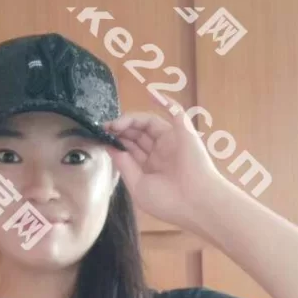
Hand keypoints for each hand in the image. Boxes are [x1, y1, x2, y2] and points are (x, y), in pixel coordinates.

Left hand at [103, 108, 223, 229]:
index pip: (129, 148)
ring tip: (115, 123)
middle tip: (104, 128)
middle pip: (136, 134)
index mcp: (150, 168)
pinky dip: (166, 101)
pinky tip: (152, 93)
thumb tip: (110, 147)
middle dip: (119, 129)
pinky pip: (176, 112)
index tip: (101, 137)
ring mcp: (171, 141)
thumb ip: (124, 165)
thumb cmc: (167, 201)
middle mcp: (160, 153)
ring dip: (131, 119)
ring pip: (148, 123)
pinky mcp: (184, 131)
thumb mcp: (138, 186)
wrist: (196, 203)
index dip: (115, 141)